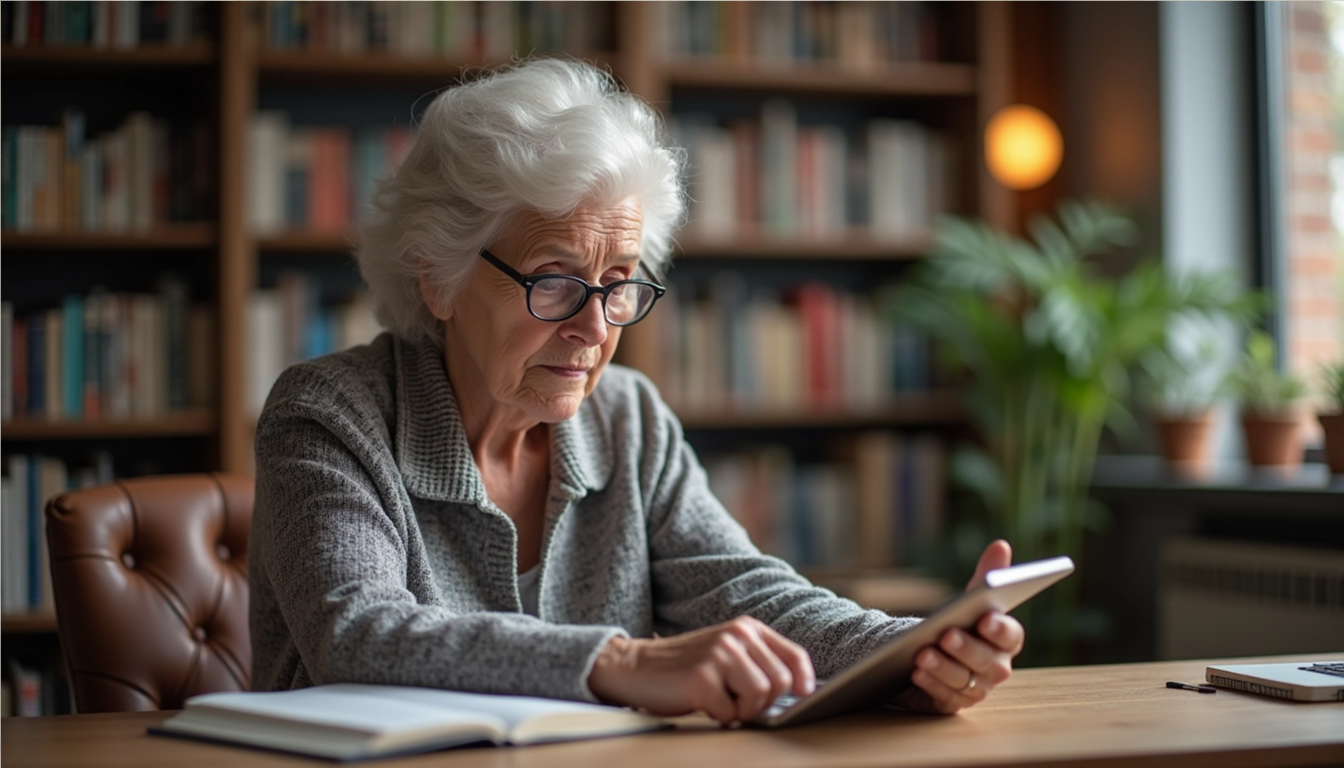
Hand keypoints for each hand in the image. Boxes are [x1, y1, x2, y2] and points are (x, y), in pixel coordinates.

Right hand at [587, 616, 814, 724]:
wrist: (634, 667)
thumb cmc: (686, 667)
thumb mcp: (727, 653)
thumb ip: (758, 662)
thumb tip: (798, 690)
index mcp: (746, 628)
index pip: (794, 655)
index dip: (804, 681)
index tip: (802, 695)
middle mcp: (736, 635)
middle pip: (781, 681)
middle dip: (764, 702)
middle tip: (738, 702)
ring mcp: (719, 654)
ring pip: (761, 696)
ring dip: (742, 710)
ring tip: (720, 701)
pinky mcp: (702, 678)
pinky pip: (731, 713)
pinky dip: (719, 716)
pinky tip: (701, 703)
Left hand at [893, 539, 1024, 714]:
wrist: (931, 651)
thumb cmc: (959, 622)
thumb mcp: (969, 599)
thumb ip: (987, 575)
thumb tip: (1001, 544)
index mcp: (1005, 640)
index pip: (1012, 636)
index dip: (1001, 629)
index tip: (985, 618)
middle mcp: (996, 668)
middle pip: (988, 662)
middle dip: (967, 648)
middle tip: (946, 634)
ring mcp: (976, 688)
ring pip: (965, 682)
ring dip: (944, 667)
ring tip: (922, 653)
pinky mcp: (952, 703)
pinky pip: (946, 698)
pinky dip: (932, 685)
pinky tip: (916, 672)